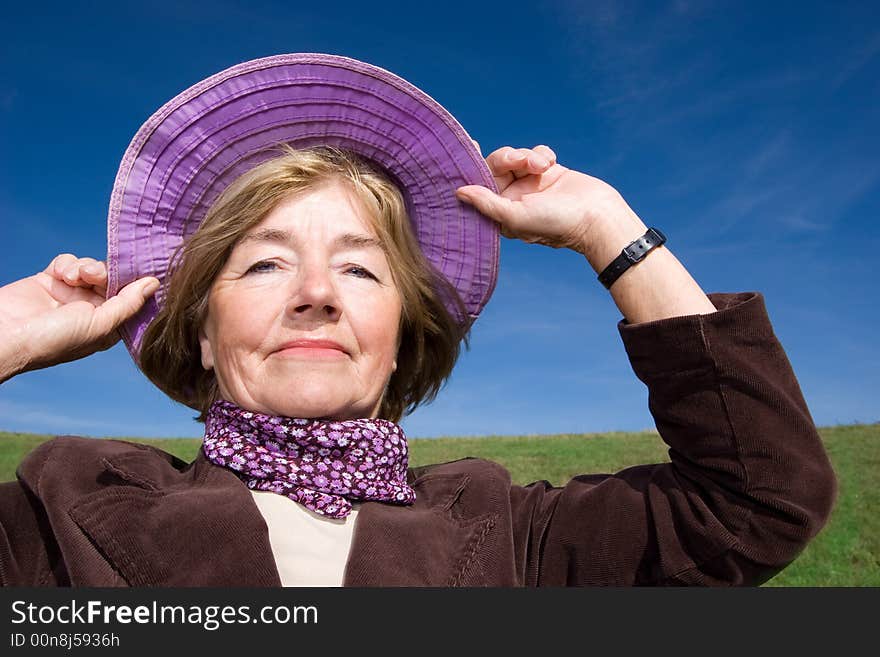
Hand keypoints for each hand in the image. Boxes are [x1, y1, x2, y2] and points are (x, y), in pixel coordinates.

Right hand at [0, 254, 158, 380]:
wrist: (6, 334)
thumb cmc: (54, 340)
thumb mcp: (100, 325)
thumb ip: (129, 304)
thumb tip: (154, 283)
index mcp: (108, 325)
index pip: (132, 299)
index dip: (137, 284)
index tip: (144, 268)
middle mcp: (92, 310)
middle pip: (113, 280)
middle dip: (107, 273)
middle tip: (94, 275)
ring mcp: (70, 295)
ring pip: (92, 268)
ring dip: (86, 267)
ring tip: (74, 277)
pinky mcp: (50, 281)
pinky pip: (69, 263)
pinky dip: (67, 264)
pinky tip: (60, 275)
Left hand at [456, 143, 637, 256]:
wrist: (596, 216)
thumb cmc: (556, 223)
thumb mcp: (515, 216)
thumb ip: (486, 203)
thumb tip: (459, 192)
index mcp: (501, 212)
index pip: (478, 186)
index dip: (470, 168)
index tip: (468, 146)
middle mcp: (513, 197)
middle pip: (496, 166)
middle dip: (507, 158)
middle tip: (520, 160)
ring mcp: (531, 183)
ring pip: (516, 155)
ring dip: (528, 156)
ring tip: (543, 166)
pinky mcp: (548, 171)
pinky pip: (535, 151)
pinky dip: (542, 153)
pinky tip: (551, 164)